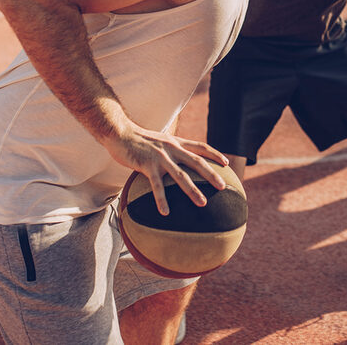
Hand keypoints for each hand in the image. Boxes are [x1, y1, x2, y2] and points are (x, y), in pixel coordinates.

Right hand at [104, 122, 228, 215]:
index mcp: (177, 142)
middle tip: (223, 186)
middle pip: (197, 162)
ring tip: (203, 203)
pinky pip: (156, 185)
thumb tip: (180, 157)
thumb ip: (172, 148)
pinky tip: (165, 212)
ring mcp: (160, 157)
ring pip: (181, 176)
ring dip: (192, 190)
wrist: (119, 133)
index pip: (201, 147)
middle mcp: (172, 149)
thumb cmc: (139, 139)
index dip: (215, 154)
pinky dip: (161, 199)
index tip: (226, 163)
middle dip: (212, 174)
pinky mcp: (147, 165)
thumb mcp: (161, 140)